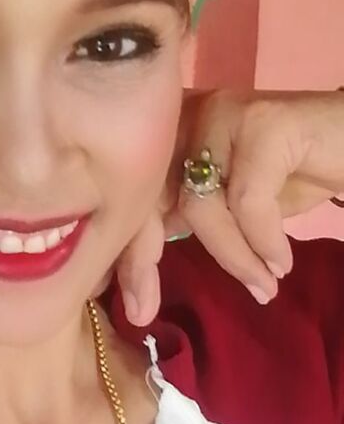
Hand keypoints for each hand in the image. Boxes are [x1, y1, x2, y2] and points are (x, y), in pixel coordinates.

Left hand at [111, 89, 343, 325]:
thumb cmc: (296, 171)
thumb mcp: (232, 202)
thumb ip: (190, 215)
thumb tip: (143, 261)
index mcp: (172, 131)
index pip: (133, 191)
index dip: (127, 248)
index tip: (132, 303)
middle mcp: (186, 114)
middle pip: (147, 193)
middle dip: (143, 258)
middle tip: (147, 309)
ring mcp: (222, 114)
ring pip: (198, 203)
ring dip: (233, 257)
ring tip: (264, 283)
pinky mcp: (264, 123)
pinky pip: (247, 201)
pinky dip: (264, 240)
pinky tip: (281, 260)